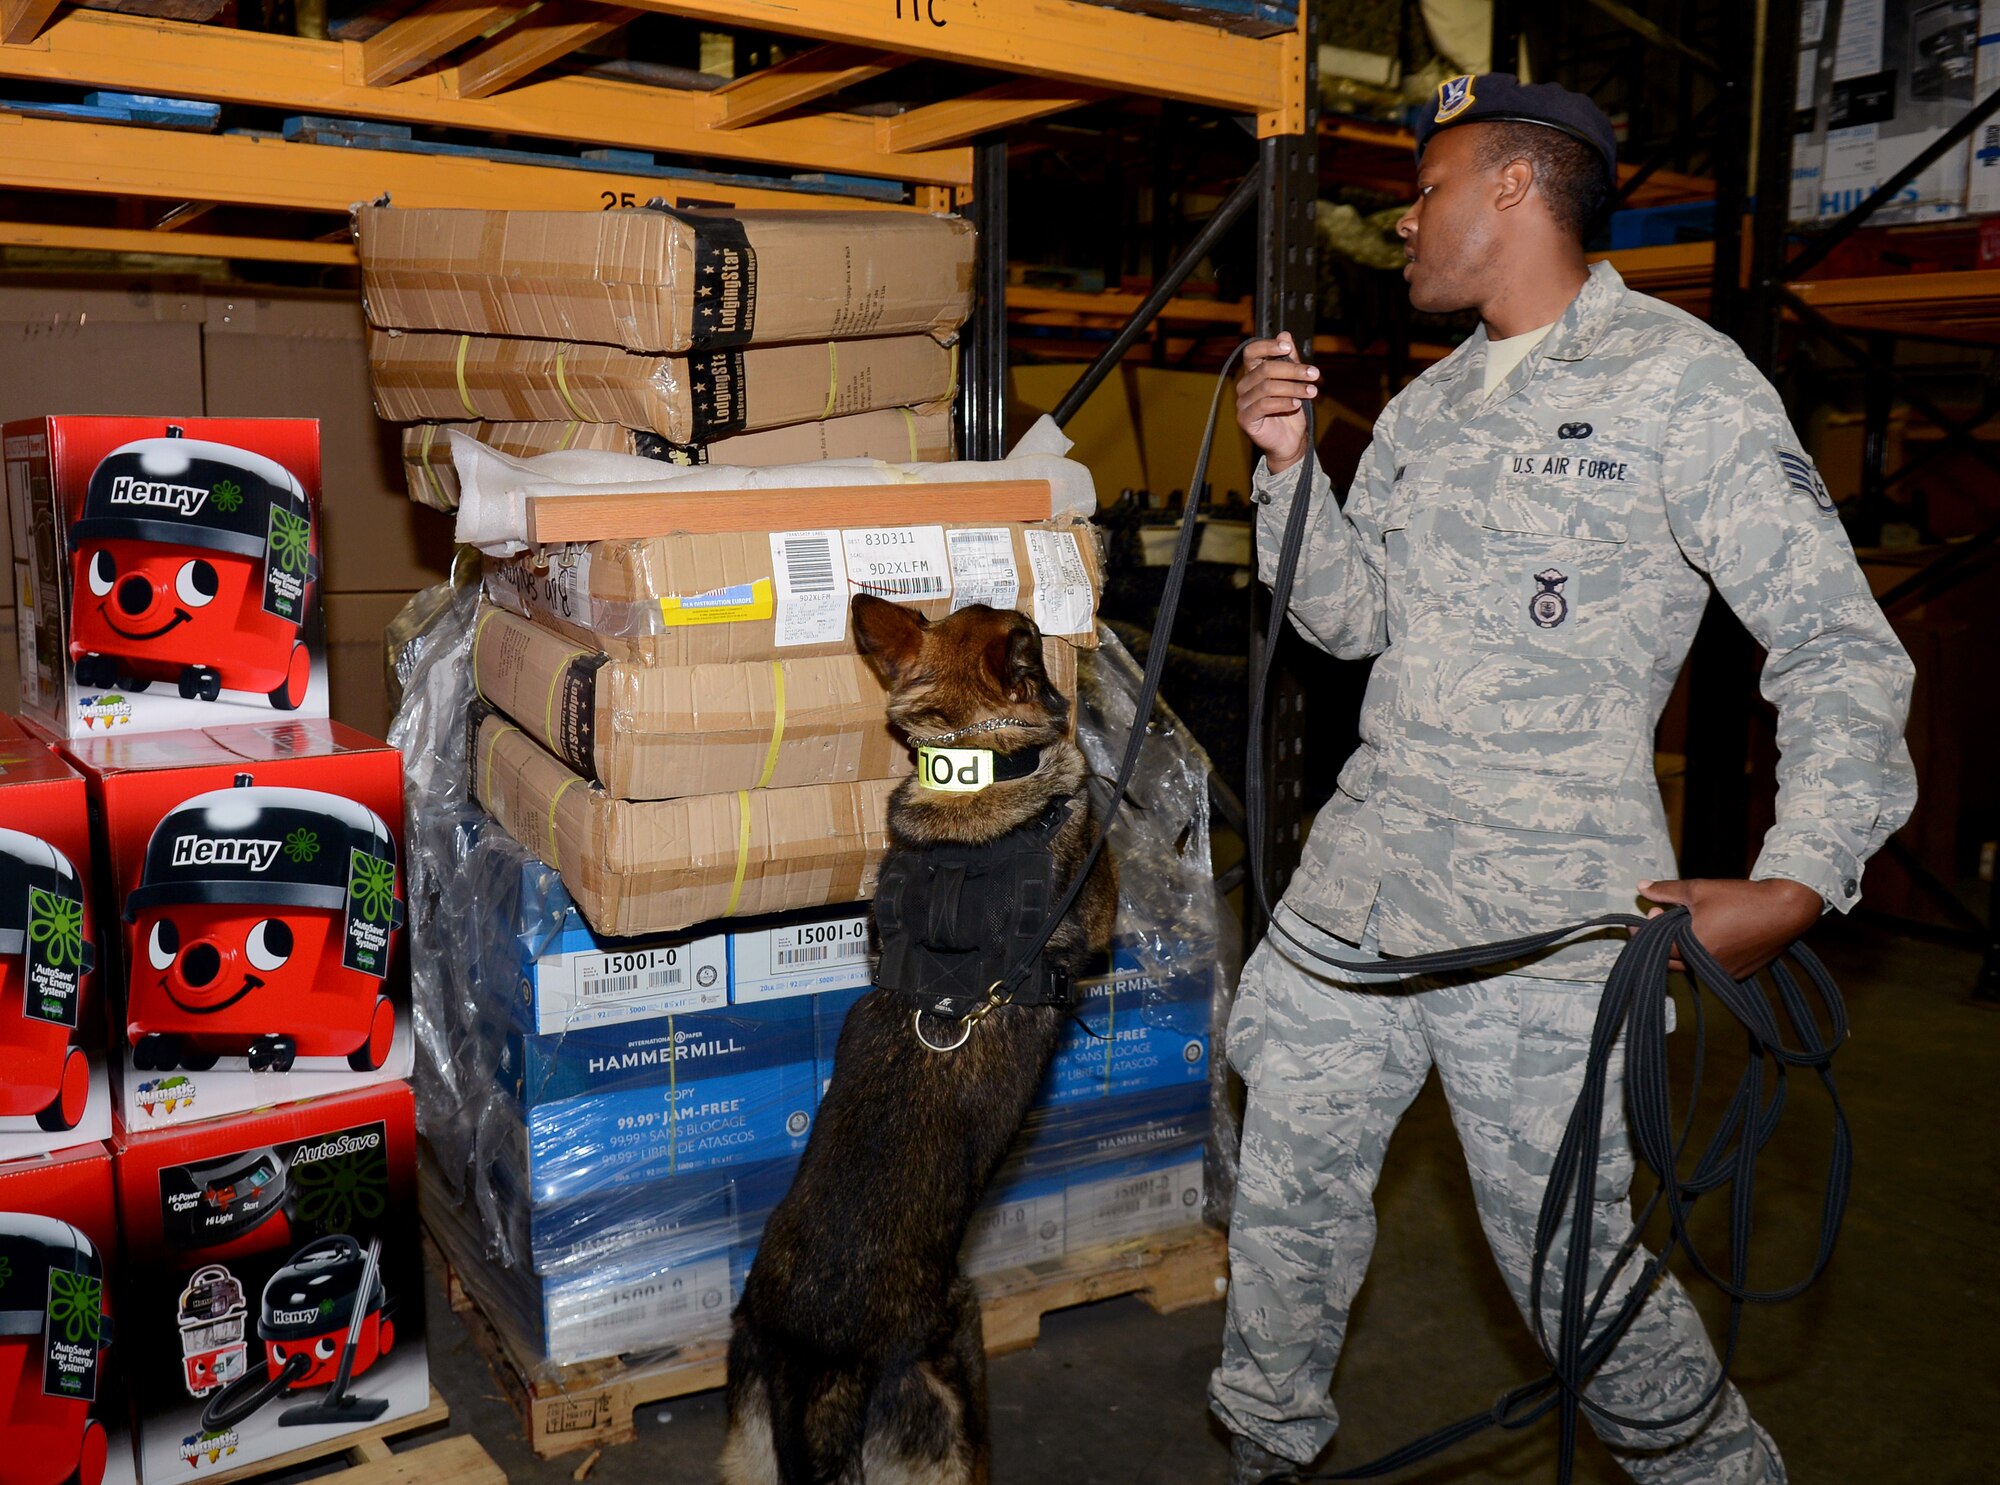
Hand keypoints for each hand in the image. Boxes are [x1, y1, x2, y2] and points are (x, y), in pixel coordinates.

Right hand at [1236, 335, 1318, 473]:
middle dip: (1293, 370)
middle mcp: (1245, 386)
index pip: (1251, 352)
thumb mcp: (1295, 381)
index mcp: (1253, 373)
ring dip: (1293, 388)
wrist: (1290, 441)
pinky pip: (1264, 405)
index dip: (1267, 346)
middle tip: (1314, 374)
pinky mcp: (1245, 419)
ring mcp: (1243, 403)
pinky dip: (1283, 402)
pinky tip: (1297, 404)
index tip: (1287, 346)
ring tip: (1312, 392)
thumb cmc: (1290, 411)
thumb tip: (1285, 334)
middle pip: (1264, 369)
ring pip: (1267, 387)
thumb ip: (1289, 359)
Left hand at [1636, 877, 1823, 979]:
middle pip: (1671, 959)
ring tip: (1683, 923)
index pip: (1656, 947)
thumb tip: (1640, 887)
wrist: (1786, 909)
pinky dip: (1702, 952)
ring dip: (1681, 947)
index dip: (1644, 932)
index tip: (1640, 918)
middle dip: (1660, 940)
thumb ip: (1666, 891)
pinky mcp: (1740, 973)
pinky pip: (1710, 966)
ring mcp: (1724, 973)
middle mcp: (1706, 966)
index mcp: (1693, 948)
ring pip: (1691, 964)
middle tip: (1659, 917)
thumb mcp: (1698, 890)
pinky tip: (1704, 933)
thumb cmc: (1740, 898)